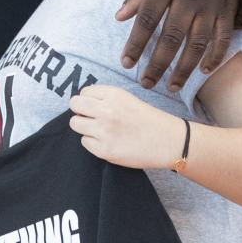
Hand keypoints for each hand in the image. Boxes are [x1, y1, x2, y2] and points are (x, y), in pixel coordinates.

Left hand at [68, 85, 186, 168]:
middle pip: (74, 104)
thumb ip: (105, 98)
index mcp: (113, 94)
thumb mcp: (126, 99)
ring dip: (84, 127)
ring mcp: (103, 131)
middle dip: (80, 111)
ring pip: (75, 124)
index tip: (96, 107)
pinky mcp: (104, 150)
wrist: (167, 141)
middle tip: (90, 117)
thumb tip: (82, 103)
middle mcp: (106, 110)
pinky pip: (85, 142)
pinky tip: (107, 142)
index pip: (84, 92)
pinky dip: (93, 142)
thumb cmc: (148, 119)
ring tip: (98, 130)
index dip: (88, 100)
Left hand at [116, 0, 241, 90]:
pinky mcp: (230, 6)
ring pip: (197, 43)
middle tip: (145, 84)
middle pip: (171, 37)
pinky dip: (215, 56)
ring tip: (171, 87)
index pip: (147, 18)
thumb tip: (120, 18)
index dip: (135, 43)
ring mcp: (212, 2)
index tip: (126, 63)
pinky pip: (224, 37)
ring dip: (184, 68)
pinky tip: (204, 71)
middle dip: (157, 64)